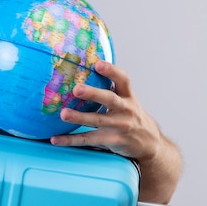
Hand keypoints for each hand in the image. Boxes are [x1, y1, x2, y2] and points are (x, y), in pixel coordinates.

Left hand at [50, 61, 181, 202]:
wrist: (150, 143)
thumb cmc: (130, 115)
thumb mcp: (127, 100)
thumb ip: (111, 87)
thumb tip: (83, 66)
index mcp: (128, 96)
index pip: (123, 80)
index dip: (112, 71)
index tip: (98, 64)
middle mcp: (126, 110)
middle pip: (109, 99)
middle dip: (93, 94)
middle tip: (76, 89)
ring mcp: (120, 126)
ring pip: (97, 120)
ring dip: (79, 117)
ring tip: (63, 114)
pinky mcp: (112, 140)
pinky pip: (88, 140)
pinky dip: (71, 140)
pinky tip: (56, 139)